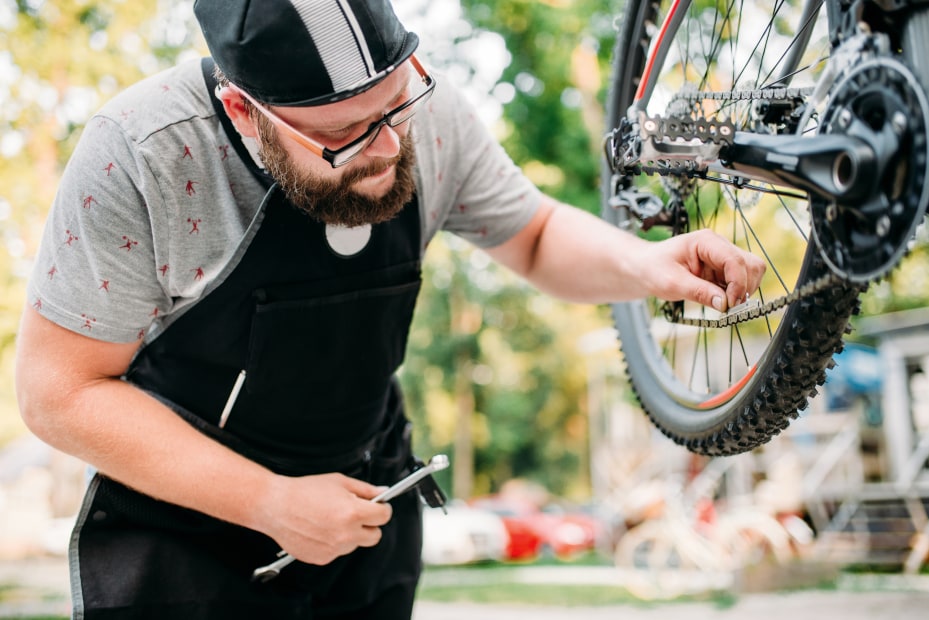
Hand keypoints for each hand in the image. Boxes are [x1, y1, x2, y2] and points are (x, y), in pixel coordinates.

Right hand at [254, 473, 391, 565]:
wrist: (275, 506)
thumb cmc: (304, 491)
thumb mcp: (339, 482)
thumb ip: (366, 490)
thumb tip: (383, 493)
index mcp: (353, 512)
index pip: (384, 517)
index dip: (382, 509)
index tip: (378, 507)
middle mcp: (346, 534)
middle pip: (375, 536)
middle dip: (369, 524)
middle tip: (357, 514)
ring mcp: (334, 549)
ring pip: (355, 544)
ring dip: (350, 534)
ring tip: (330, 519)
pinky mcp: (322, 558)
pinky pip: (337, 551)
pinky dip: (333, 542)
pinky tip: (320, 529)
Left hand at [641, 229, 765, 310]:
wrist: (645, 268)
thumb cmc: (654, 269)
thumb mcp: (672, 283)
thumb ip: (698, 292)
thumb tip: (724, 303)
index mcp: (706, 241)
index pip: (734, 260)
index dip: (737, 284)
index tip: (730, 304)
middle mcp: (719, 245)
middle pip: (750, 265)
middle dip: (744, 287)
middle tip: (728, 307)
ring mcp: (723, 256)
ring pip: (751, 272)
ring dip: (743, 291)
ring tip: (722, 303)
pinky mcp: (723, 269)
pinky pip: (742, 280)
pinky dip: (737, 293)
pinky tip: (720, 299)